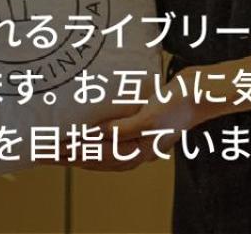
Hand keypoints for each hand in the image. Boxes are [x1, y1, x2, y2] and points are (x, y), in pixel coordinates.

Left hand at [62, 89, 201, 171]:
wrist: (203, 91)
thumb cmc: (181, 103)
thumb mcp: (151, 116)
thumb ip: (126, 128)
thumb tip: (100, 135)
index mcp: (142, 150)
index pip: (101, 156)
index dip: (76, 153)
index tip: (55, 148)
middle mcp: (141, 149)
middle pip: (100, 158)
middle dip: (72, 155)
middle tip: (47, 151)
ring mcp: (143, 139)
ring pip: (106, 152)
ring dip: (82, 151)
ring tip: (61, 148)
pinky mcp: (143, 125)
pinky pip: (115, 140)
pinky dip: (98, 141)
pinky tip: (88, 135)